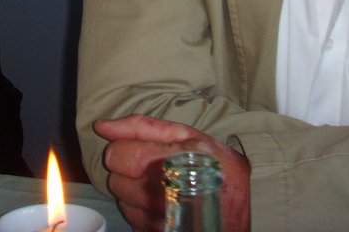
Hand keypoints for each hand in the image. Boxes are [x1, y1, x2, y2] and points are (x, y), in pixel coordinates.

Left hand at [94, 114, 250, 231]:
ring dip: (133, 193)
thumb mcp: (186, 134)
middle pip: (115, 181)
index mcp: (168, 160)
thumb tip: (102, 125)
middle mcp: (161, 193)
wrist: (247, 203)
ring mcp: (160, 219)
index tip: (135, 150)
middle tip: (151, 168)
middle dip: (127, 172)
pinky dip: (141, 212)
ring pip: (122, 202)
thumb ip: (141, 126)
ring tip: (160, 186)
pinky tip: (162, 203)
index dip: (120, 150)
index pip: (118, 155)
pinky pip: (133, 221)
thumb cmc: (215, 163)